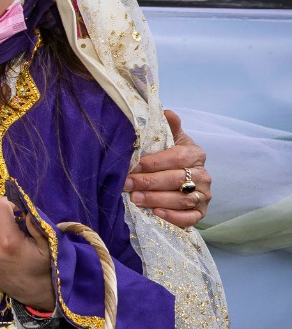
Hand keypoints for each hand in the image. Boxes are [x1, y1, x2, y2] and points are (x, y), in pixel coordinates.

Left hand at [0, 197, 55, 311]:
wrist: (33, 293)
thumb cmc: (43, 266)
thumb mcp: (48, 244)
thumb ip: (35, 222)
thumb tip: (21, 202)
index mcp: (7, 241)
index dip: (9, 204)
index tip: (17, 213)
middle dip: (1, 217)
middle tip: (14, 229)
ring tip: (4, 240)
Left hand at [125, 110, 210, 227]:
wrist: (181, 178)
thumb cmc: (169, 157)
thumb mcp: (169, 140)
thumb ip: (168, 127)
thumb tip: (166, 111)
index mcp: (195, 154)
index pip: (176, 158)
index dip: (153, 163)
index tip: (132, 166)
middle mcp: (203, 175)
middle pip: (176, 179)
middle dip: (148, 182)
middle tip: (126, 184)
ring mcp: (203, 195)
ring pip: (181, 199)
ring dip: (156, 199)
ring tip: (135, 199)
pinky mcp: (200, 212)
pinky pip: (190, 218)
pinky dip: (173, 216)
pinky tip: (156, 213)